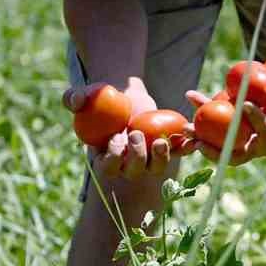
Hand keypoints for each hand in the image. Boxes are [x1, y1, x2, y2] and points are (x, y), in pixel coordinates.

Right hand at [61, 82, 180, 180]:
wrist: (123, 93)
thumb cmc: (100, 97)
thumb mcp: (84, 94)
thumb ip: (73, 98)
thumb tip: (75, 102)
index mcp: (105, 156)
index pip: (108, 168)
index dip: (113, 158)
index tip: (115, 137)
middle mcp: (127, 163)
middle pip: (134, 172)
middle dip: (137, 157)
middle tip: (135, 133)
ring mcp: (147, 157)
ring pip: (156, 168)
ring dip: (160, 158)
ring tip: (159, 141)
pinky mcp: (164, 147)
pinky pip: (177, 153)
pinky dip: (185, 149)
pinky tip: (192, 142)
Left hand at [183, 88, 265, 164]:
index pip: (263, 140)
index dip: (254, 124)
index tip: (245, 104)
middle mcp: (256, 147)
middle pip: (233, 150)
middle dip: (214, 146)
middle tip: (199, 135)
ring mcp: (242, 137)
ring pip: (218, 139)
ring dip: (200, 134)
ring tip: (185, 126)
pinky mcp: (232, 123)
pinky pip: (214, 119)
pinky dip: (202, 107)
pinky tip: (190, 95)